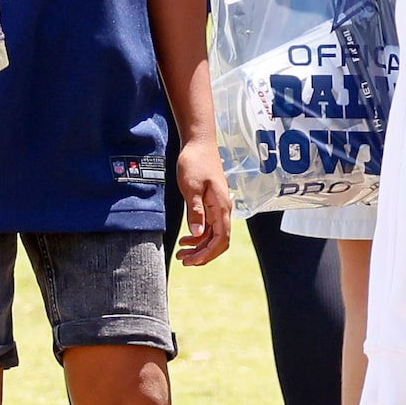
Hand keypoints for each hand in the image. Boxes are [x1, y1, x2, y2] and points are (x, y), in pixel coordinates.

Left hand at [174, 135, 231, 265]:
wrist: (199, 143)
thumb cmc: (195, 162)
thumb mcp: (191, 187)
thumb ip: (195, 211)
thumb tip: (198, 234)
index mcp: (221, 207)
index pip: (221, 239)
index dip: (207, 254)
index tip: (191, 260)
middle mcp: (223, 209)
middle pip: (219, 241)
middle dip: (203, 254)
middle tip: (183, 260)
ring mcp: (218, 207)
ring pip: (213, 235)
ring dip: (199, 247)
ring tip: (181, 252)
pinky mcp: (212, 203)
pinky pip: (209, 226)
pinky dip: (199, 236)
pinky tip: (186, 238)